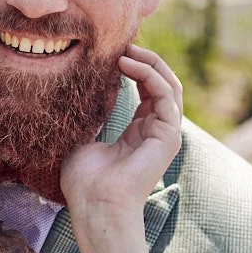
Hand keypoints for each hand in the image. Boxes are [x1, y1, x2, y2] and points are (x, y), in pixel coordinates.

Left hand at [60, 45, 182, 218]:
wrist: (95, 205)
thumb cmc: (85, 181)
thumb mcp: (83, 138)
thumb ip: (91, 115)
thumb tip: (84, 90)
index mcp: (139, 132)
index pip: (147, 90)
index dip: (134, 68)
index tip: (112, 53)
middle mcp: (156, 131)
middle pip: (161, 84)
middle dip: (145, 61)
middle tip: (122, 46)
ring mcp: (165, 134)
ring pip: (168, 85)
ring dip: (149, 63)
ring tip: (125, 51)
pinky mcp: (168, 136)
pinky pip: (165, 95)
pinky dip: (149, 75)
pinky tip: (128, 65)